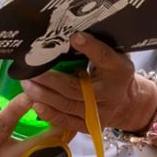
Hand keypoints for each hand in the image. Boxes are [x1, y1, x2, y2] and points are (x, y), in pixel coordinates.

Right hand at [0, 63, 74, 156]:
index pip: (3, 125)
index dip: (17, 108)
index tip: (31, 90)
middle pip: (36, 145)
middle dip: (53, 127)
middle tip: (64, 105)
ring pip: (47, 152)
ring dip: (61, 133)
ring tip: (71, 112)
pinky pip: (48, 155)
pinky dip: (58, 140)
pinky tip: (65, 124)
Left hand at [21, 31, 156, 134]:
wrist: (129, 103)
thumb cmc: (114, 72)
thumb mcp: (114, 55)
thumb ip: (97, 46)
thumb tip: (69, 31)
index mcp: (118, 69)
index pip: (104, 57)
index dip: (90, 48)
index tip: (74, 37)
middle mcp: (110, 93)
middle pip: (75, 88)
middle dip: (49, 79)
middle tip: (30, 70)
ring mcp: (99, 113)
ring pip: (66, 105)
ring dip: (42, 95)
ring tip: (26, 84)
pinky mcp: (90, 126)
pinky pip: (66, 121)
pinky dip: (49, 113)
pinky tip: (35, 103)